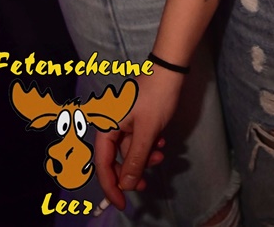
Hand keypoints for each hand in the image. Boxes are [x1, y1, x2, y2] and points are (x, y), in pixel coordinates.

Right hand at [93, 69, 178, 210]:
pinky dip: (148, 144)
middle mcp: (110, 124)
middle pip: (115, 158)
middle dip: (132, 170)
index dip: (111, 187)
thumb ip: (135, 159)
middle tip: (147, 182)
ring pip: (129, 149)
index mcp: (106, 127)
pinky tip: (161, 141)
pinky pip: (137, 138)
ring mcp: (123, 120)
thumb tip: (126, 185)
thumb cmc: (156, 97)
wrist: (170, 68)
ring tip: (161, 153)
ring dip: (144, 156)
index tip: (123, 204)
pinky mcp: (135, 116)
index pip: (103, 165)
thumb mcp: (147, 131)